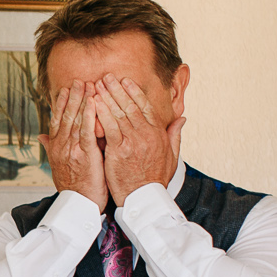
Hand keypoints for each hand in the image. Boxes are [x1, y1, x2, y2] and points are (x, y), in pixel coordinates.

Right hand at [41, 82, 107, 209]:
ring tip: (87, 85)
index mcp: (56, 148)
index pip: (57, 120)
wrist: (79, 207)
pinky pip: (87, 131)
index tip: (66, 89)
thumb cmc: (73, 187)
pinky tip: (93, 103)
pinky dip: (89, 116)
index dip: (61, 104)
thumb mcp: (58, 166)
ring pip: (76, 120)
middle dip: (72, 97)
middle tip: (78, 80)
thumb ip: (52, 148)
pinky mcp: (85, 155)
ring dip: (81, 101)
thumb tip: (42, 136)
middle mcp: (61, 147)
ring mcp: (72, 150)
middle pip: (66, 116)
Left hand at [92, 74, 183, 205]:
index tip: (124, 81)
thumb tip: (182, 119)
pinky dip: (101, 113)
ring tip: (97, 85)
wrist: (145, 199)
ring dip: (107, 97)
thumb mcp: (172, 156)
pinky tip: (94, 103)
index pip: (144, 106)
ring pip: (119, 113)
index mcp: (157, 133)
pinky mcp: (119, 151)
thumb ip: (174, 135)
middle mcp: (146, 134)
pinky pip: (109, 127)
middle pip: (130, 105)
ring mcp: (132, 142)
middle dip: (117, 89)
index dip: (134, 92)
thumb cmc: (155, 179)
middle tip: (106, 77)